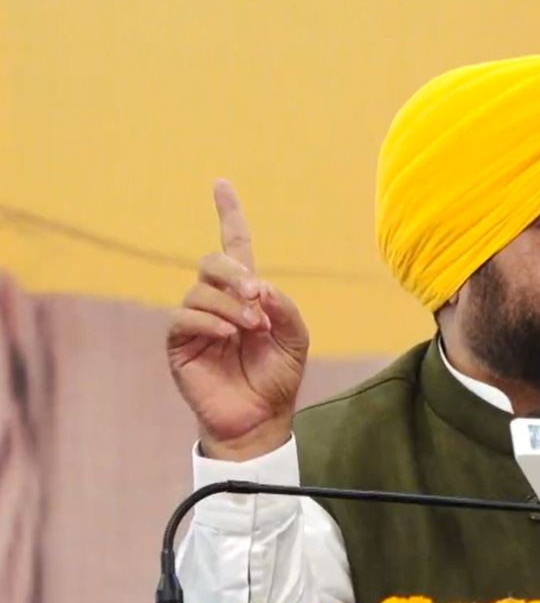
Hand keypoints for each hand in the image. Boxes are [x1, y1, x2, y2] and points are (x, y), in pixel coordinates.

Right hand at [167, 180, 309, 460]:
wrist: (260, 418)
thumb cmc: (277, 378)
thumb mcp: (295, 338)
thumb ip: (284, 306)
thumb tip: (259, 285)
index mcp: (246, 293)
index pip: (234, 246)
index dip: (228, 214)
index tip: (221, 183)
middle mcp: (217, 301)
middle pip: (211, 261)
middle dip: (233, 272)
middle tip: (257, 296)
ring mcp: (196, 321)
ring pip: (199, 290)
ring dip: (229, 304)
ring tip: (251, 328)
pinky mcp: (180, 344)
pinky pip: (185, 317)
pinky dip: (210, 321)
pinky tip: (229, 335)